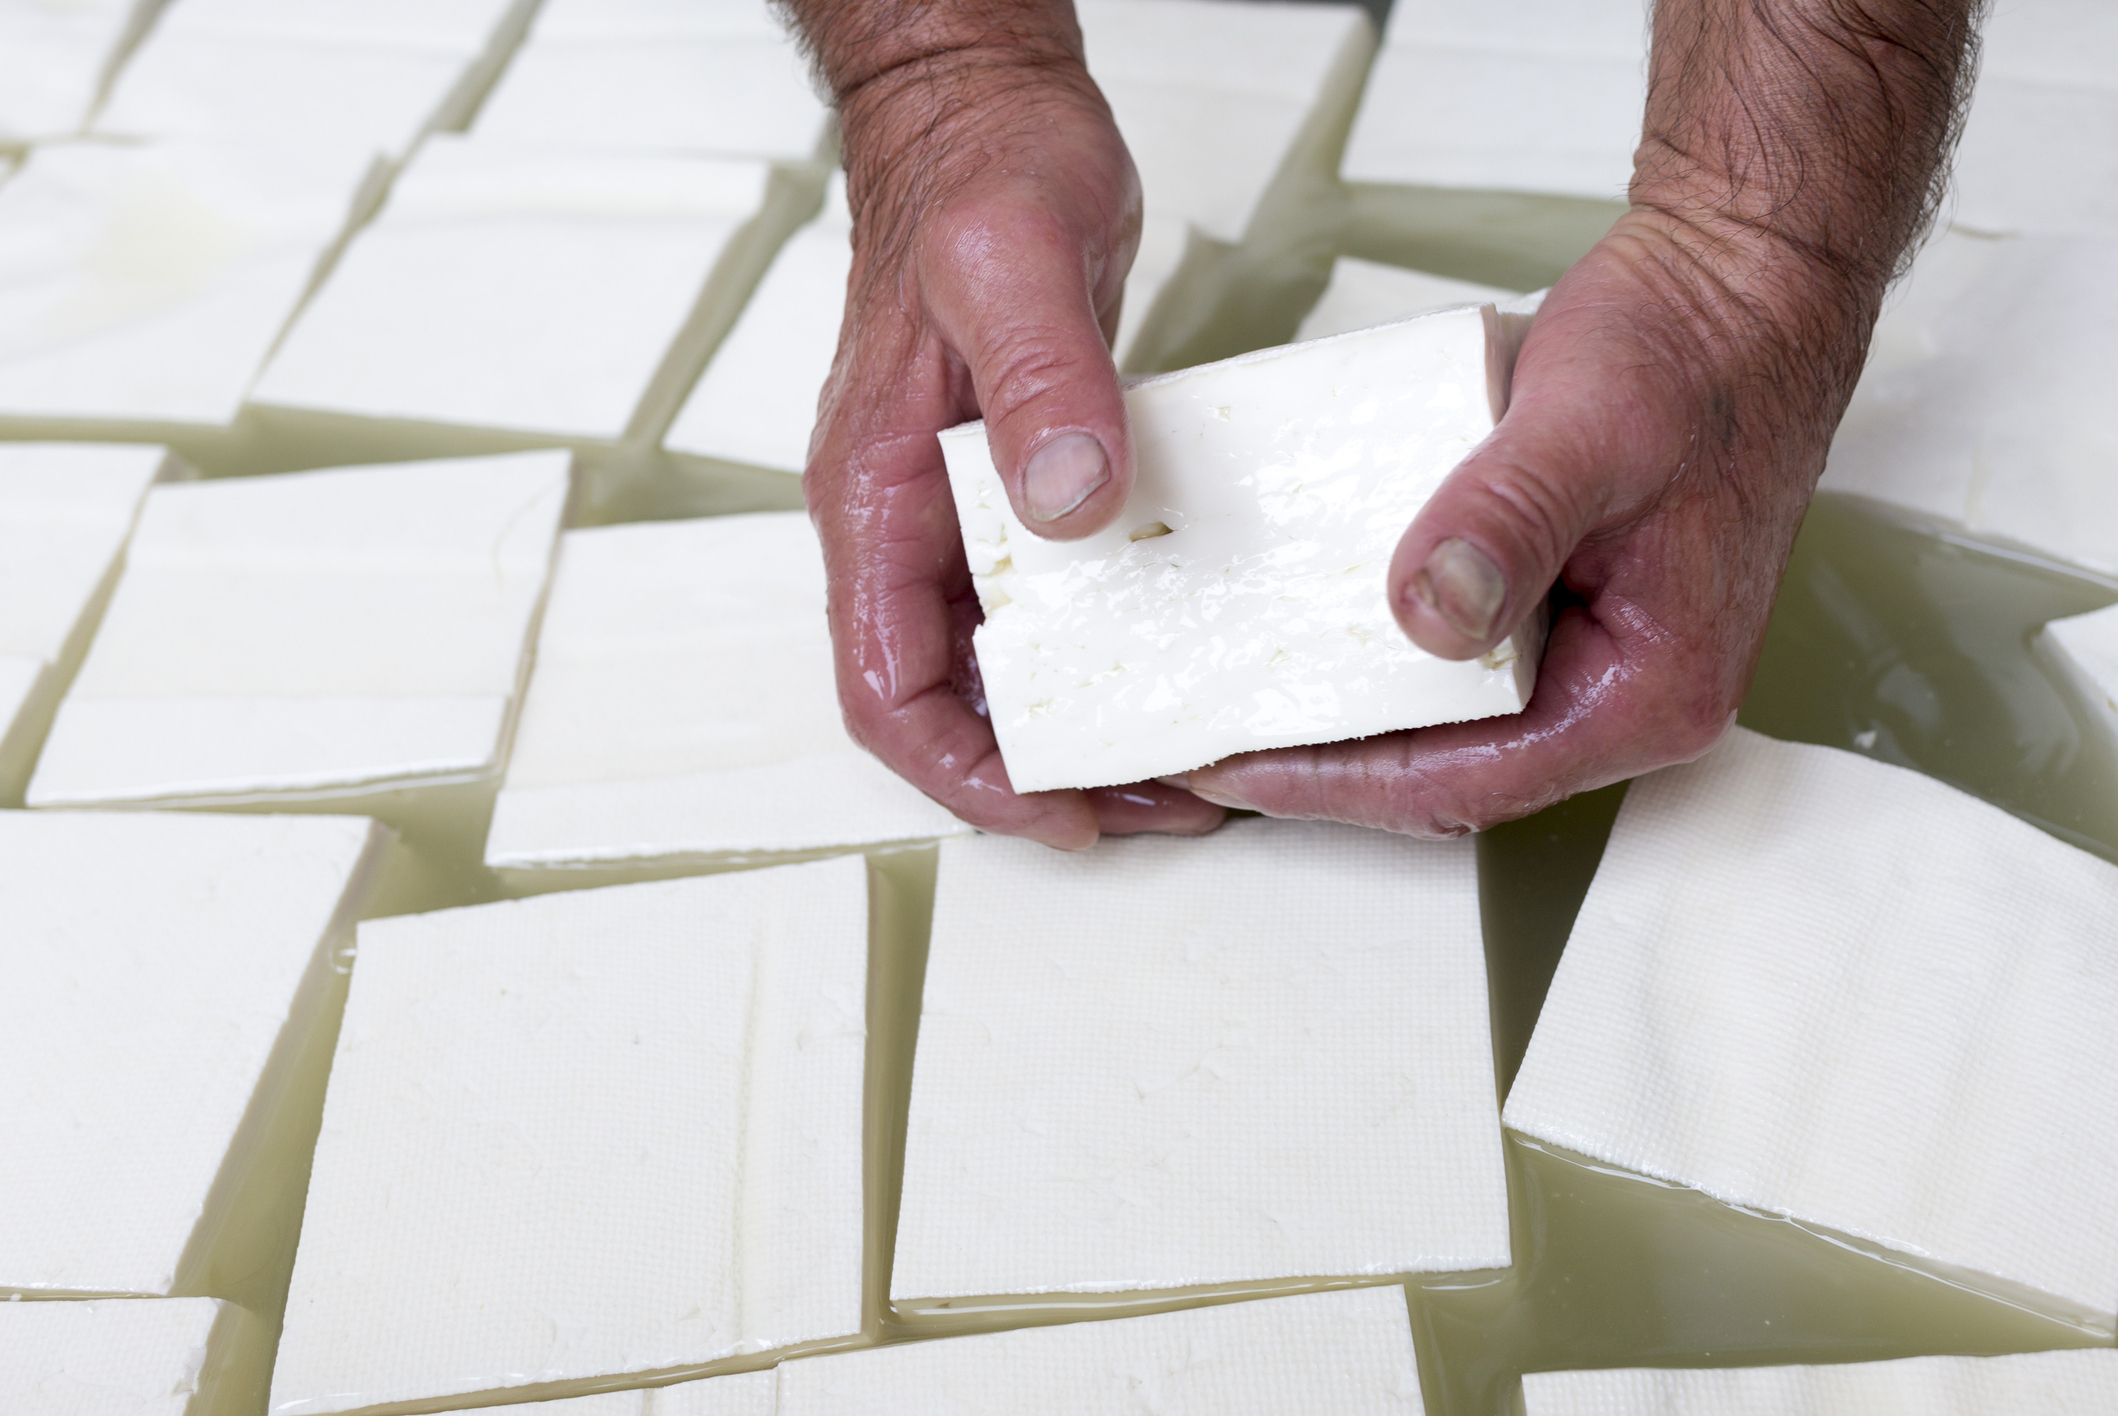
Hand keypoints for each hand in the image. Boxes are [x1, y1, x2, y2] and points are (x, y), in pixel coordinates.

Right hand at [801, 32, 1224, 847]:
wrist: (983, 116)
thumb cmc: (976, 175)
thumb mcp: (1014, 266)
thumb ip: (1040, 384)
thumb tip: (1065, 507)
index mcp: (876, 494)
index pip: (885, 686)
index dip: (966, 775)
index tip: (1063, 810)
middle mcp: (906, 519)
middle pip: (948, 703)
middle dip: (1045, 775)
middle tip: (1165, 799)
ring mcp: (957, 509)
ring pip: (1000, 667)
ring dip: (1082, 725)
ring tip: (1186, 755)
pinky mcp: (1013, 487)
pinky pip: (1045, 606)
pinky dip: (1105, 654)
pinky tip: (1179, 661)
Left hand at [1171, 0, 1977, 835]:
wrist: (1744, 281)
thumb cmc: (1692, 347)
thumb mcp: (1586, 425)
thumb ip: (1506, 520)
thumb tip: (1428, 618)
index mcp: (1649, 691)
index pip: (1468, 782)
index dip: (1338, 784)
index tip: (1234, 766)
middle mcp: (1629, 697)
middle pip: (1452, 773)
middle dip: (1327, 767)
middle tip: (1207, 745)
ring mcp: (1600, 657)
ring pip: (1452, 728)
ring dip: (1349, 719)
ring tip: (1238, 700)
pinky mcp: (1570, 613)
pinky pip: (1463, 669)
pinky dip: (1383, 663)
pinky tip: (1306, 635)